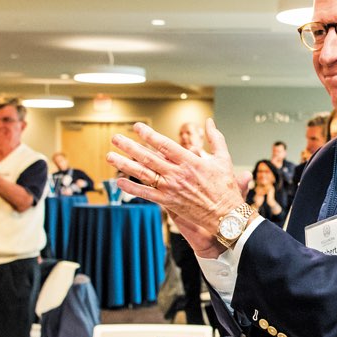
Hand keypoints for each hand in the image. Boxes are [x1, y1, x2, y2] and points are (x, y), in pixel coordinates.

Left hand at [107, 118, 243, 257]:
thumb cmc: (225, 188)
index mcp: (190, 161)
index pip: (164, 144)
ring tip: (110, 157)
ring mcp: (171, 188)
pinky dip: (132, 188)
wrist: (226, 215)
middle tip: (116, 139)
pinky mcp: (168, 202)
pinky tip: (119, 182)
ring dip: (125, 165)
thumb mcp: (224, 159)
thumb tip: (209, 122)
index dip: (148, 135)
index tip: (137, 127)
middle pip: (148, 157)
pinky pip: (146, 194)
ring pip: (143, 174)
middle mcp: (177, 174)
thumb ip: (215, 138)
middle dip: (129, 146)